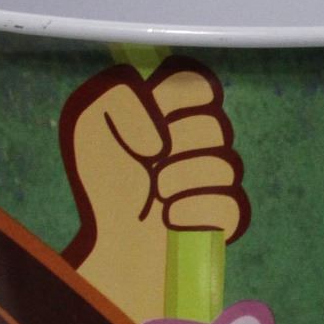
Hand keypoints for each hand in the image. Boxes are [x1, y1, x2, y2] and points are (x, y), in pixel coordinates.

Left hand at [60, 60, 248, 323]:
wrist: (112, 237)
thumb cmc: (104, 180)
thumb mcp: (91, 124)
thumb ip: (118, 102)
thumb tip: (162, 138)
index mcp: (174, 111)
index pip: (202, 86)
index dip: (180, 101)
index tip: (156, 120)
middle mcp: (200, 139)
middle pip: (216, 125)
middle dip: (179, 145)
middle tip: (150, 164)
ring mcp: (216, 178)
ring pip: (226, 164)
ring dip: (182, 180)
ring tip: (156, 194)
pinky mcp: (225, 214)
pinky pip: (231, 203)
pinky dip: (196, 211)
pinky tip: (170, 217)